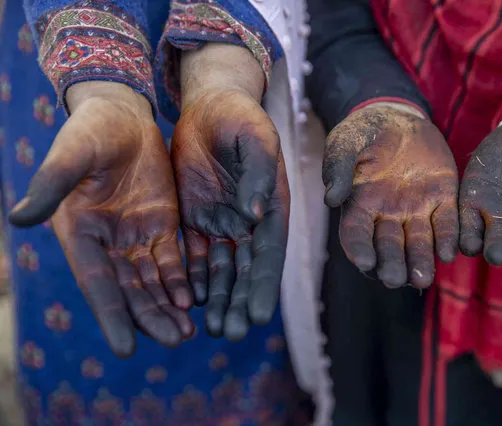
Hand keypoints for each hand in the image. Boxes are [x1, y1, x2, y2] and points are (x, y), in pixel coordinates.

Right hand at [8, 82, 193, 356]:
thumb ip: (52, 184)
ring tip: (188, 331)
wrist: (123, 115)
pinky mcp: (161, 225)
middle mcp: (107, 243)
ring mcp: (136, 236)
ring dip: (168, 306)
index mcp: (80, 233)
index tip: (125, 349)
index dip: (110, 315)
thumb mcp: (73, 153)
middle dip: (150, 317)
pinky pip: (172, 260)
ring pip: (152, 281)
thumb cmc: (92, 130)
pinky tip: (194, 299)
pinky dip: (181, 280)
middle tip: (175, 340)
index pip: (97, 283)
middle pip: (130, 289)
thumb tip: (19, 217)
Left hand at [173, 44, 289, 340]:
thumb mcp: (255, 137)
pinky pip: (194, 255)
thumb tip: (257, 215)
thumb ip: (260, 173)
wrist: (210, 106)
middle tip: (231, 333)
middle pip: (244, 271)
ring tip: (212, 329)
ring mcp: (222, 223)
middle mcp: (249, 223)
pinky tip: (189, 301)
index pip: (270, 254)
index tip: (259, 316)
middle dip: (239, 302)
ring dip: (217, 299)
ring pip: (220, 270)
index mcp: (272, 207)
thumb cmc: (241, 117)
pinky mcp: (195, 219)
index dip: (264, 285)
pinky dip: (193, 278)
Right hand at [324, 103, 458, 287]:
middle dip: (392, 264)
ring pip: (419, 243)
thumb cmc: (364, 131)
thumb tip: (331, 199)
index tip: (365, 263)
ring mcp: (416, 210)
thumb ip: (338, 168)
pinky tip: (449, 252)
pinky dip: (448, 238)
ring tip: (422, 278)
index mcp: (359, 206)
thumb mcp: (345, 143)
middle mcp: (387, 216)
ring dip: (420, 261)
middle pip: (389, 247)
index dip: (359, 250)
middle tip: (395, 279)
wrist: (398, 117)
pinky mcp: (442, 200)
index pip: (356, 235)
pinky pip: (447, 223)